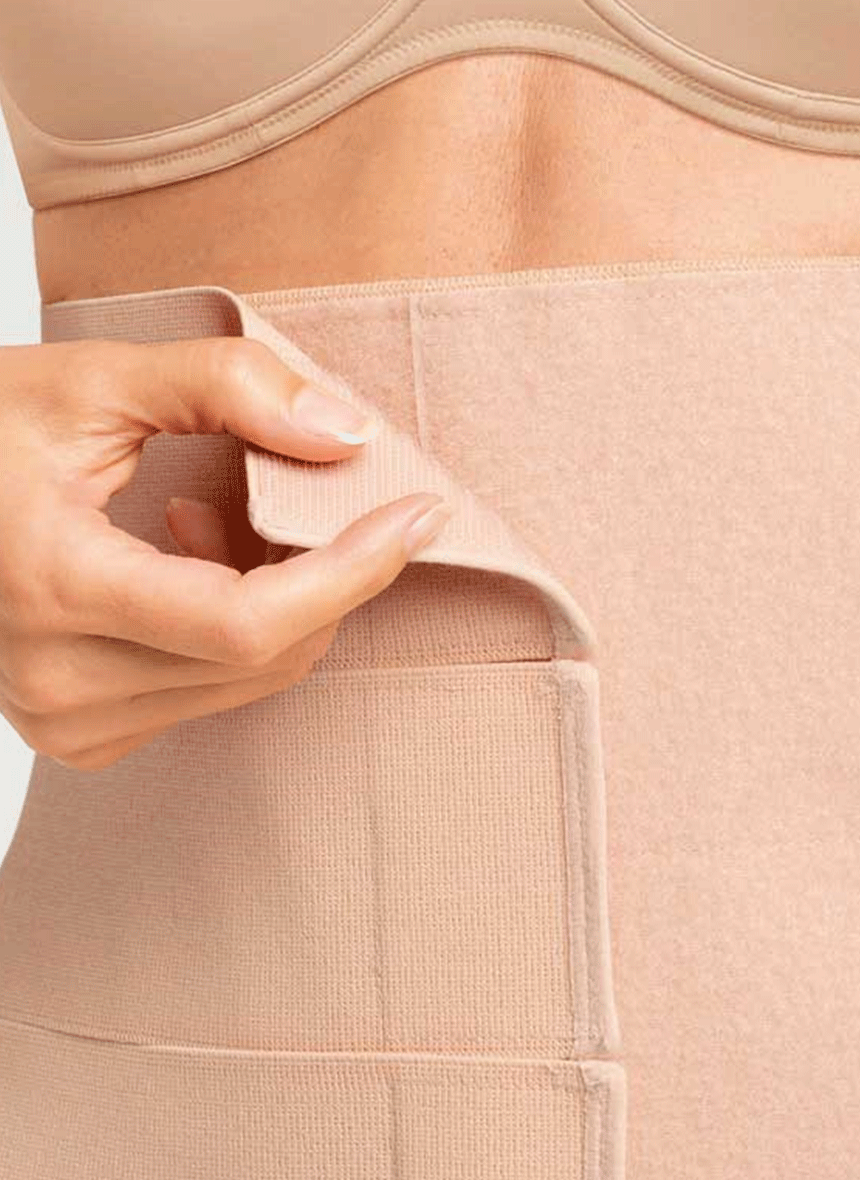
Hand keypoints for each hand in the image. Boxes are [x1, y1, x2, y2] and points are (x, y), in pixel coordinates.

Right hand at [0, 335, 451, 771]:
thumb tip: (350, 436)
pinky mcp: (80, 736)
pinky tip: (182, 557)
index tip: (417, 514)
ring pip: (249, 679)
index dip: (353, 571)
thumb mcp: (91, 379)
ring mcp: (66, 720)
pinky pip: (211, 692)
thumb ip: (225, 386)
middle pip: (265, 654)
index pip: (250, 622)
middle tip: (300, 489)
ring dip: (279, 598)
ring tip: (209, 513)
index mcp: (56, 587)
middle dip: (324, 573)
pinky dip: (237, 630)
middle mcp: (58, 682)